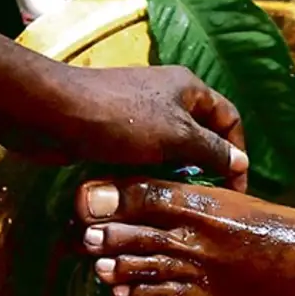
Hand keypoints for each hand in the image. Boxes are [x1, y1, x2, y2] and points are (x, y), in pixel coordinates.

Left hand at [2, 64, 249, 190]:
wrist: (52, 114)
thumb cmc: (119, 119)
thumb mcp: (176, 136)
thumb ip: (212, 152)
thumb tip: (242, 165)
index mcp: (189, 88)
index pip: (230, 119)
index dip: (237, 152)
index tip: (236, 189)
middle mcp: (168, 98)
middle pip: (202, 137)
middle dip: (207, 169)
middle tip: (208, 203)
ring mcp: (140, 116)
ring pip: (172, 153)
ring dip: (177, 177)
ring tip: (180, 206)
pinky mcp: (116, 134)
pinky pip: (146, 159)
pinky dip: (151, 177)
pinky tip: (150, 200)